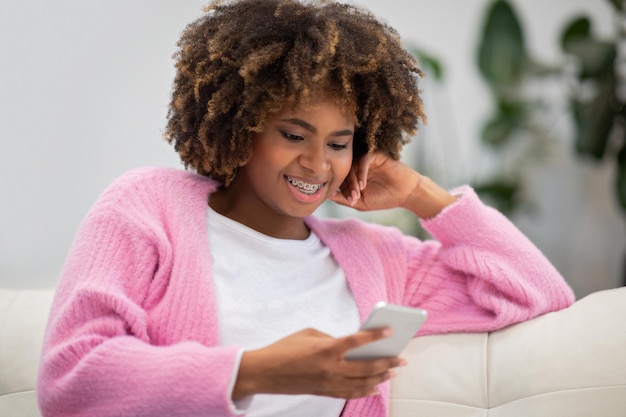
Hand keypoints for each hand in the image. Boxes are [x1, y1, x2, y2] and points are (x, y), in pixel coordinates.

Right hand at [232, 327, 405, 399]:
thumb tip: (349, 344)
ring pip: (362, 383)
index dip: (375, 335)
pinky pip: (350, 394)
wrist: (265, 372)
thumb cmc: (285, 348)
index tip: (390, 330)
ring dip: (380, 378)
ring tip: (393, 372)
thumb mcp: (309, 334)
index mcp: (326, 349)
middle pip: (366, 367)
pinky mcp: (324, 392)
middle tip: (401, 358)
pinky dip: (365, 391)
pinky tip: (375, 387)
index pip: (357, 341)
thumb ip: (331, 337)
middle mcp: (330, 368)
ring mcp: (328, 383)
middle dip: (387, 362)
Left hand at [329, 151, 456, 218]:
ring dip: (353, 180)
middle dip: (347, 186)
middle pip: (343, 172)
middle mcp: (357, 166)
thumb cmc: (384, 198)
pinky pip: (363, 159)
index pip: (339, 180)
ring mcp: (365, 160)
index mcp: (352, 176)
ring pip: (352, 165)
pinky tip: (364, 184)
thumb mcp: (360, 203)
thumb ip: (343, 199)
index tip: (349, 201)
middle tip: (353, 198)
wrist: (406, 194)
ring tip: (359, 193)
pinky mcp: (375, 154)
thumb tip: (326, 196)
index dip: (342, 191)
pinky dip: (361, 172)